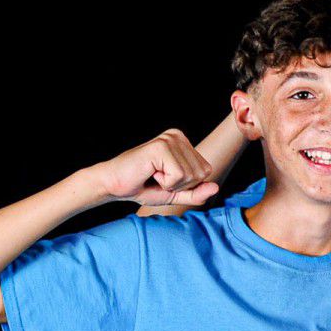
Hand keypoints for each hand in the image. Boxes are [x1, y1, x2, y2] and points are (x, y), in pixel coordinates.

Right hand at [91, 129, 217, 207]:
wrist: (114, 185)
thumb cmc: (143, 187)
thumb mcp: (176, 194)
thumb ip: (197, 193)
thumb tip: (216, 187)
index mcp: (183, 142)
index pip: (206, 171)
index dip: (187, 185)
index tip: (166, 179)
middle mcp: (178, 136)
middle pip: (202, 173)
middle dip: (181, 185)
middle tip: (159, 178)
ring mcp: (169, 139)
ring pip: (191, 175)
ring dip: (172, 184)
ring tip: (153, 175)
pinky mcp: (160, 147)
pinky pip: (179, 175)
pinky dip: (165, 183)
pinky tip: (150, 172)